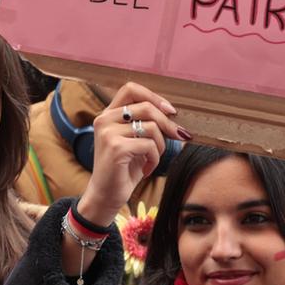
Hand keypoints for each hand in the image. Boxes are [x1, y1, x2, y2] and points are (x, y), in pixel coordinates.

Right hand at [76, 82, 187, 227]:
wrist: (106, 196)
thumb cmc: (123, 169)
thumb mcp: (133, 141)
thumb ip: (144, 123)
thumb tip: (172, 112)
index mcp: (107, 115)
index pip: (131, 89)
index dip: (154, 97)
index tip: (170, 111)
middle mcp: (104, 120)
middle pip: (146, 107)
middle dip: (168, 123)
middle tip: (179, 136)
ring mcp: (108, 133)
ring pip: (151, 127)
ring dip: (160, 146)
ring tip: (153, 159)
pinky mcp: (116, 148)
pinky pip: (149, 145)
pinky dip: (154, 159)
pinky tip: (146, 169)